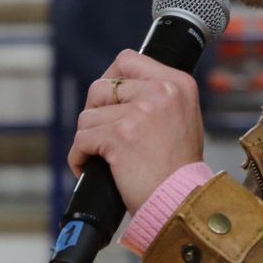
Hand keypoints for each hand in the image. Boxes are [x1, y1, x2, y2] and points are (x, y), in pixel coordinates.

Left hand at [68, 50, 204, 213]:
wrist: (183, 202)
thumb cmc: (179, 169)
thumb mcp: (183, 119)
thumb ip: (157, 98)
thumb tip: (120, 89)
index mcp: (177, 84)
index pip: (128, 60)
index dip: (110, 80)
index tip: (107, 101)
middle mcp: (160, 92)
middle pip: (101, 88)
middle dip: (95, 113)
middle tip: (101, 134)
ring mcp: (140, 112)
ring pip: (88, 116)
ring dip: (88, 139)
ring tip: (101, 157)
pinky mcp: (120, 134)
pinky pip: (81, 139)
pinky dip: (79, 157)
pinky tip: (88, 168)